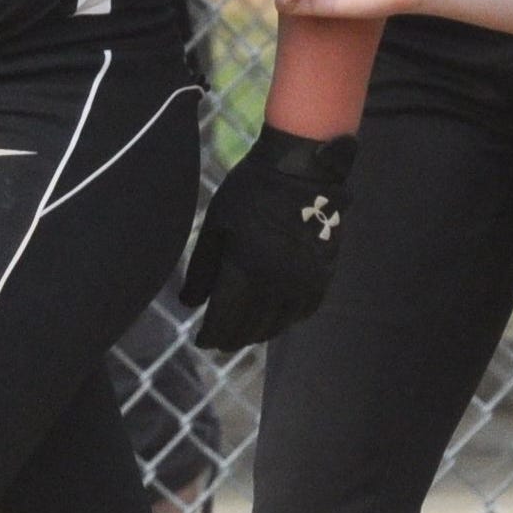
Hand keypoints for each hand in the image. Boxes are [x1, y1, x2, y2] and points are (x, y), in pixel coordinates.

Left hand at [179, 125, 356, 352]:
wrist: (303, 170)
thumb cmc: (251, 191)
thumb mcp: (216, 223)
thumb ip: (201, 268)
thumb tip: (189, 304)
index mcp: (244, 268)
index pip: (225, 318)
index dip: (212, 334)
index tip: (202, 341)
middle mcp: (274, 284)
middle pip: (251, 326)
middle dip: (233, 338)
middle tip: (220, 342)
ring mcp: (302, 283)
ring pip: (278, 324)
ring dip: (259, 334)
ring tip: (245, 335)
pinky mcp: (323, 277)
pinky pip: (304, 312)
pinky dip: (287, 321)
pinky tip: (276, 319)